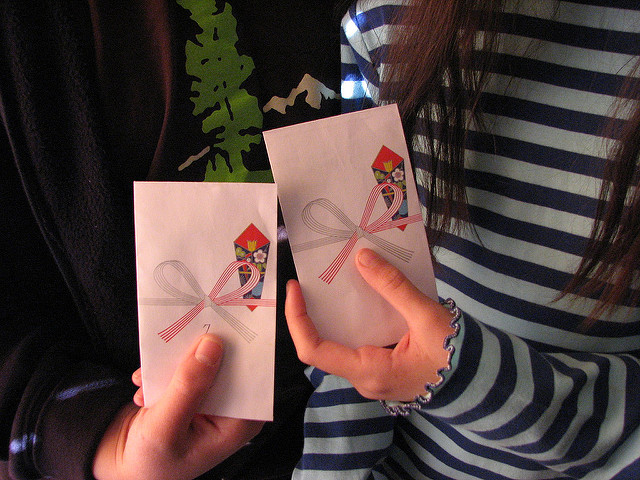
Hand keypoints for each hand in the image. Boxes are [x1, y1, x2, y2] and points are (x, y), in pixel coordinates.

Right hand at [93, 334, 263, 479]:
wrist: (124, 468)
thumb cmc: (149, 461)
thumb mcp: (166, 428)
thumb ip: (188, 388)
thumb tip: (211, 346)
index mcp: (239, 422)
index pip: (252, 376)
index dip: (240, 350)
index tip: (222, 327)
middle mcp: (230, 407)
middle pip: (227, 364)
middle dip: (201, 352)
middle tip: (180, 339)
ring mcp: (209, 398)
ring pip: (203, 360)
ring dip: (174, 364)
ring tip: (150, 378)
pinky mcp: (191, 390)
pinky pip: (183, 365)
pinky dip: (161, 372)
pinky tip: (143, 388)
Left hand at [285, 248, 455, 401]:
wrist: (484, 381)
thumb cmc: (457, 354)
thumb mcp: (426, 316)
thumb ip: (394, 287)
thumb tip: (362, 257)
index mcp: (370, 371)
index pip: (314, 350)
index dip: (297, 318)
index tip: (296, 288)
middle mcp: (365, 377)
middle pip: (323, 345)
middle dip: (313, 311)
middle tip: (314, 277)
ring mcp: (374, 374)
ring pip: (340, 343)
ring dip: (334, 313)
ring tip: (335, 279)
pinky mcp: (384, 366)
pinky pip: (358, 342)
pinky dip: (354, 318)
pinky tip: (362, 294)